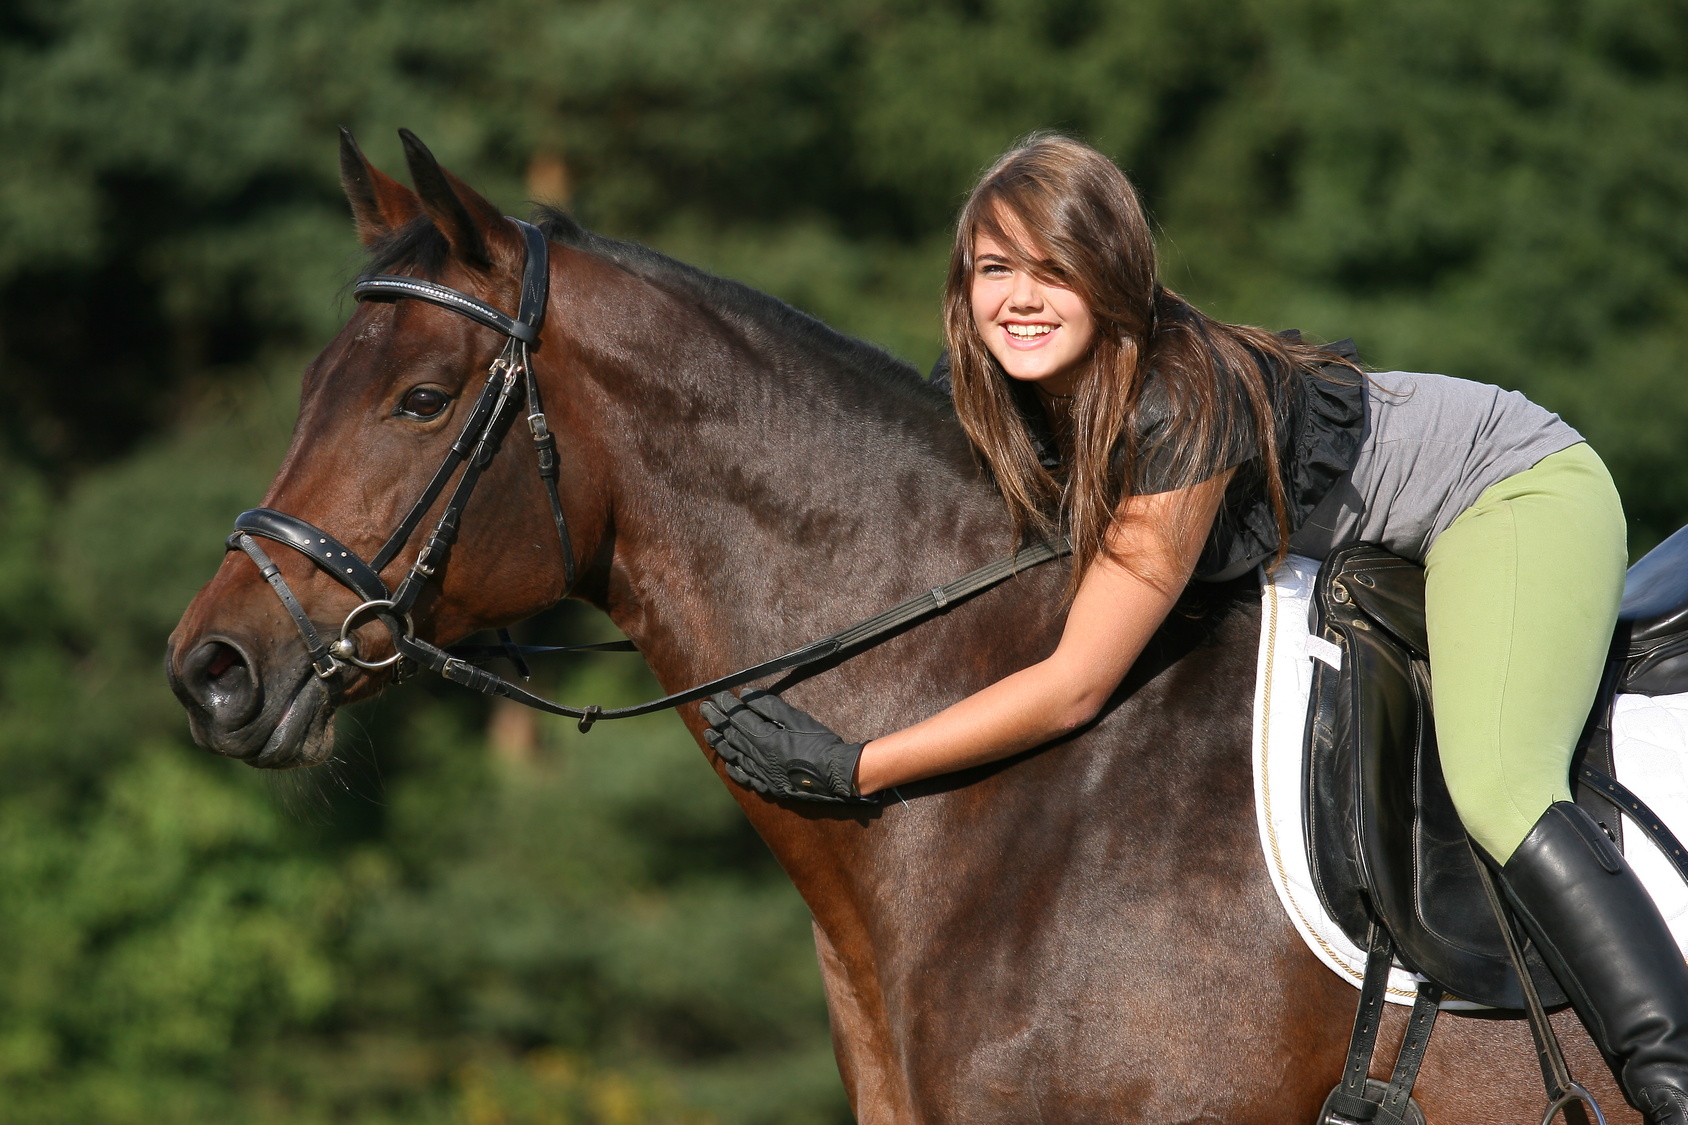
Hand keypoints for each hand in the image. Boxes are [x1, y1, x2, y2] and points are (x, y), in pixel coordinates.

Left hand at [700, 690, 870, 803]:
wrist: (838, 776)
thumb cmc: (821, 744)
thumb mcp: (797, 719)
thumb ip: (770, 707)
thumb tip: (747, 694)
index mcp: (766, 740)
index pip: (739, 719)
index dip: (727, 706)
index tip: (717, 696)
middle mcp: (759, 759)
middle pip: (733, 736)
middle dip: (717, 720)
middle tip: (704, 709)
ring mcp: (763, 775)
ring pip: (735, 757)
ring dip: (720, 743)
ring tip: (707, 733)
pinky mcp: (770, 787)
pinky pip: (746, 778)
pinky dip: (735, 769)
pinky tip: (728, 763)